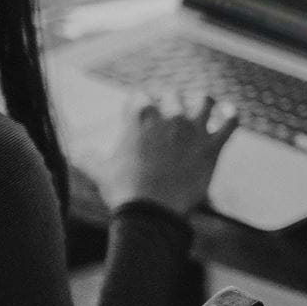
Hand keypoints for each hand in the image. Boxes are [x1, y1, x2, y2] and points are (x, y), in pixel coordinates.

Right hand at [100, 93, 236, 216]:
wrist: (152, 210)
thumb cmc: (124, 190)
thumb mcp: (98, 170)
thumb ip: (87, 156)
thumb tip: (75, 151)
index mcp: (139, 115)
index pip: (141, 96)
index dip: (140, 104)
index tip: (141, 113)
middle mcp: (168, 115)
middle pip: (172, 95)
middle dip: (170, 103)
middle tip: (170, 114)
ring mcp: (193, 129)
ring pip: (204, 100)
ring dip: (201, 103)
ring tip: (201, 109)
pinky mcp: (213, 146)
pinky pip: (230, 122)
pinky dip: (231, 115)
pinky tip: (230, 113)